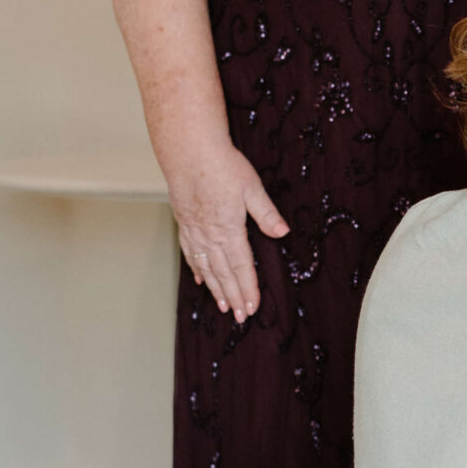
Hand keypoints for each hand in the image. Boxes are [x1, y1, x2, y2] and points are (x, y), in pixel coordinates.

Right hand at [164, 140, 288, 320]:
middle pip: (223, 273)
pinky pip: (190, 253)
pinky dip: (196, 269)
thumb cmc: (222, 166)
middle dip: (233, 297)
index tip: (253, 307)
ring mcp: (194, 231)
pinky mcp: (184, 223)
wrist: (189, 151)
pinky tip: (200, 279)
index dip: (248, 289)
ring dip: (215, 289)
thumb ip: (266, 213)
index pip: (241, 267)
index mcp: (229, 230)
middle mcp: (209, 236)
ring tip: (223, 306)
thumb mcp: (252, 188)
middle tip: (241, 317)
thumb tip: (282, 232)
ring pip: (205, 267)